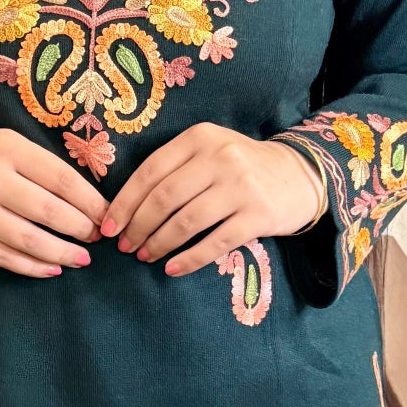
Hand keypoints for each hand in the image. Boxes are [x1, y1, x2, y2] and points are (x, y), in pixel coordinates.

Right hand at [0, 127, 108, 277]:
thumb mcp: (10, 143)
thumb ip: (44, 167)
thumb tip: (89, 202)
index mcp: (6, 149)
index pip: (60, 179)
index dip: (90, 201)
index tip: (106, 215)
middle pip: (48, 211)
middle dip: (80, 228)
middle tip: (96, 237)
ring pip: (28, 240)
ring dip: (62, 253)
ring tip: (81, 258)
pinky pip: (4, 258)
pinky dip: (33, 267)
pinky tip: (52, 268)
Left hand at [98, 125, 324, 277]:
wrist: (299, 175)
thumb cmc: (240, 166)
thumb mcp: (208, 151)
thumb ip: (174, 168)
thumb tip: (126, 207)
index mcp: (199, 138)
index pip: (150, 171)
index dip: (124, 202)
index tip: (108, 226)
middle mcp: (220, 158)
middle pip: (164, 198)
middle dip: (137, 227)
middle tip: (124, 247)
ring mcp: (241, 187)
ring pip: (186, 222)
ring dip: (158, 244)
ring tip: (145, 257)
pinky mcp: (258, 216)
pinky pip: (215, 243)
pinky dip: (188, 260)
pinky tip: (172, 268)